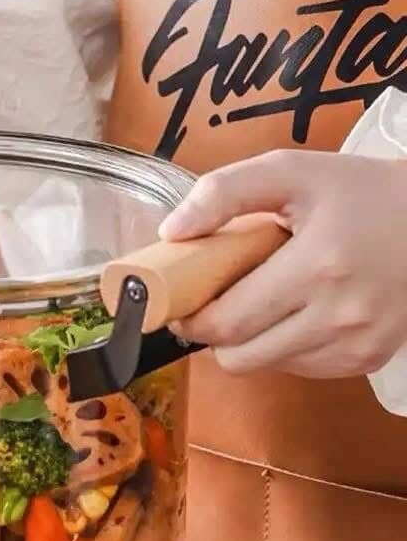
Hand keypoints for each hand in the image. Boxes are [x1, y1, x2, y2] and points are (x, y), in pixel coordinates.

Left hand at [159, 149, 406, 378]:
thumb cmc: (359, 192)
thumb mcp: (290, 171)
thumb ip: (224, 193)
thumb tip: (172, 232)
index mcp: (318, 266)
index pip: (226, 322)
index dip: (191, 318)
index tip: (180, 302)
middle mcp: (341, 315)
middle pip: (239, 357)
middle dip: (212, 334)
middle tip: (211, 303)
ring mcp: (358, 344)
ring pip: (266, 367)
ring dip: (248, 342)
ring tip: (259, 299)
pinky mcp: (368, 358)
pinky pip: (299, 369)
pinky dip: (282, 346)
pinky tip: (292, 311)